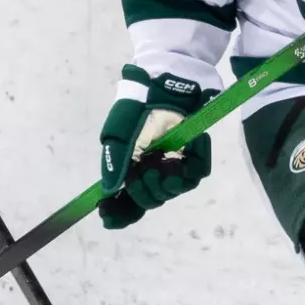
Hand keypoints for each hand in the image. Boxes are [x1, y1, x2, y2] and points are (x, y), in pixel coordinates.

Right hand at [96, 66, 213, 229]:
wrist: (161, 86)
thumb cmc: (135, 110)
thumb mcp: (116, 136)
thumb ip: (113, 164)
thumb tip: (109, 190)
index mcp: (131, 168)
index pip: (127, 200)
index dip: (119, 213)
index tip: (108, 218)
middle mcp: (152, 169)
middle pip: (150, 200)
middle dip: (144, 194)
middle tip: (143, 174)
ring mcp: (174, 164)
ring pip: (172, 191)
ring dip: (165, 185)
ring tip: (160, 166)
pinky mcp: (194, 155)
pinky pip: (196, 173)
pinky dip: (190, 166)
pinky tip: (181, 151)